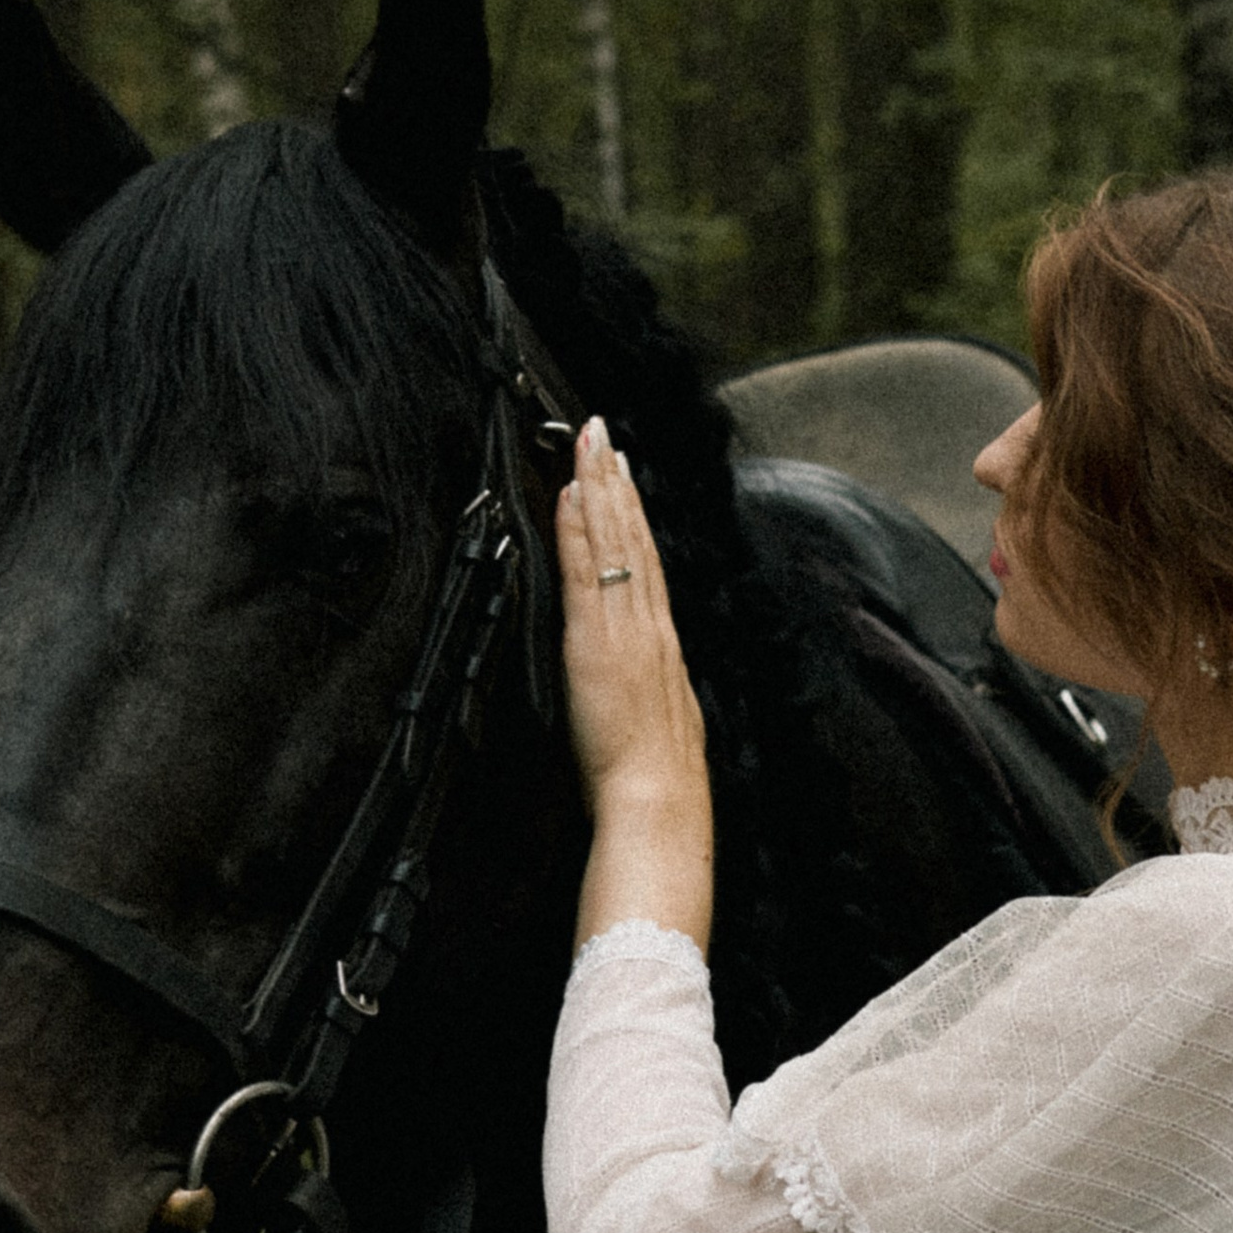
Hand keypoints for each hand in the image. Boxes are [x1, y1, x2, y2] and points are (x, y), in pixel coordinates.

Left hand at [558, 419, 703, 819]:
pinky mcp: (595, 639)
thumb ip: (652, 693)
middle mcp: (649, 626)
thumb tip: (645, 682)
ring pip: (613, 541)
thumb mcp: (664, 724)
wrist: (659, 800)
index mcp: (663, 646)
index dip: (635, 516)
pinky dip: (577, 527)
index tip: (624, 476)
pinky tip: (568, 494)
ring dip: (599, 486)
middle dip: (617, 481)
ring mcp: (624, 627)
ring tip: (589, 442)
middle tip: (603, 432)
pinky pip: (584, 570)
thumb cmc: (658, 781)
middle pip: (634, 538)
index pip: (648, 565)